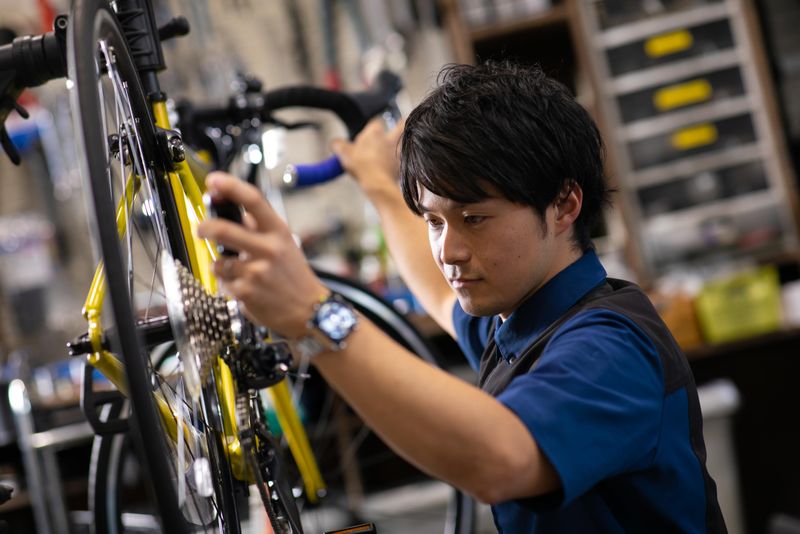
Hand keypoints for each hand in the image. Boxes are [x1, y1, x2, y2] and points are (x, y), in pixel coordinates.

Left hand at [196, 172, 327, 337]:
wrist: (309, 311)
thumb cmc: (295, 276)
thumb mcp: (285, 243)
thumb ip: (260, 226)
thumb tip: (233, 204)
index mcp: (279, 232)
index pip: (253, 201)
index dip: (230, 187)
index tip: (214, 180)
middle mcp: (269, 249)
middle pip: (224, 230)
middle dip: (205, 227)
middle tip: (201, 228)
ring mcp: (256, 272)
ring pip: (219, 261)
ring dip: (221, 264)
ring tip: (237, 270)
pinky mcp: (246, 292)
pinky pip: (223, 282)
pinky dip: (228, 284)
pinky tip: (244, 287)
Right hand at [331, 117, 403, 200]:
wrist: (378, 184)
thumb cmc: (362, 166)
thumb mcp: (344, 154)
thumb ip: (338, 145)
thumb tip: (335, 143)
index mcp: (375, 133)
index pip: (375, 122)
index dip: (371, 126)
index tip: (369, 132)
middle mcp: (389, 139)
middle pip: (401, 124)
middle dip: (400, 123)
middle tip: (400, 123)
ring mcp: (398, 151)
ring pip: (407, 140)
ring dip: (405, 140)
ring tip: (403, 142)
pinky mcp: (404, 164)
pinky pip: (407, 157)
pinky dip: (405, 158)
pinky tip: (401, 162)